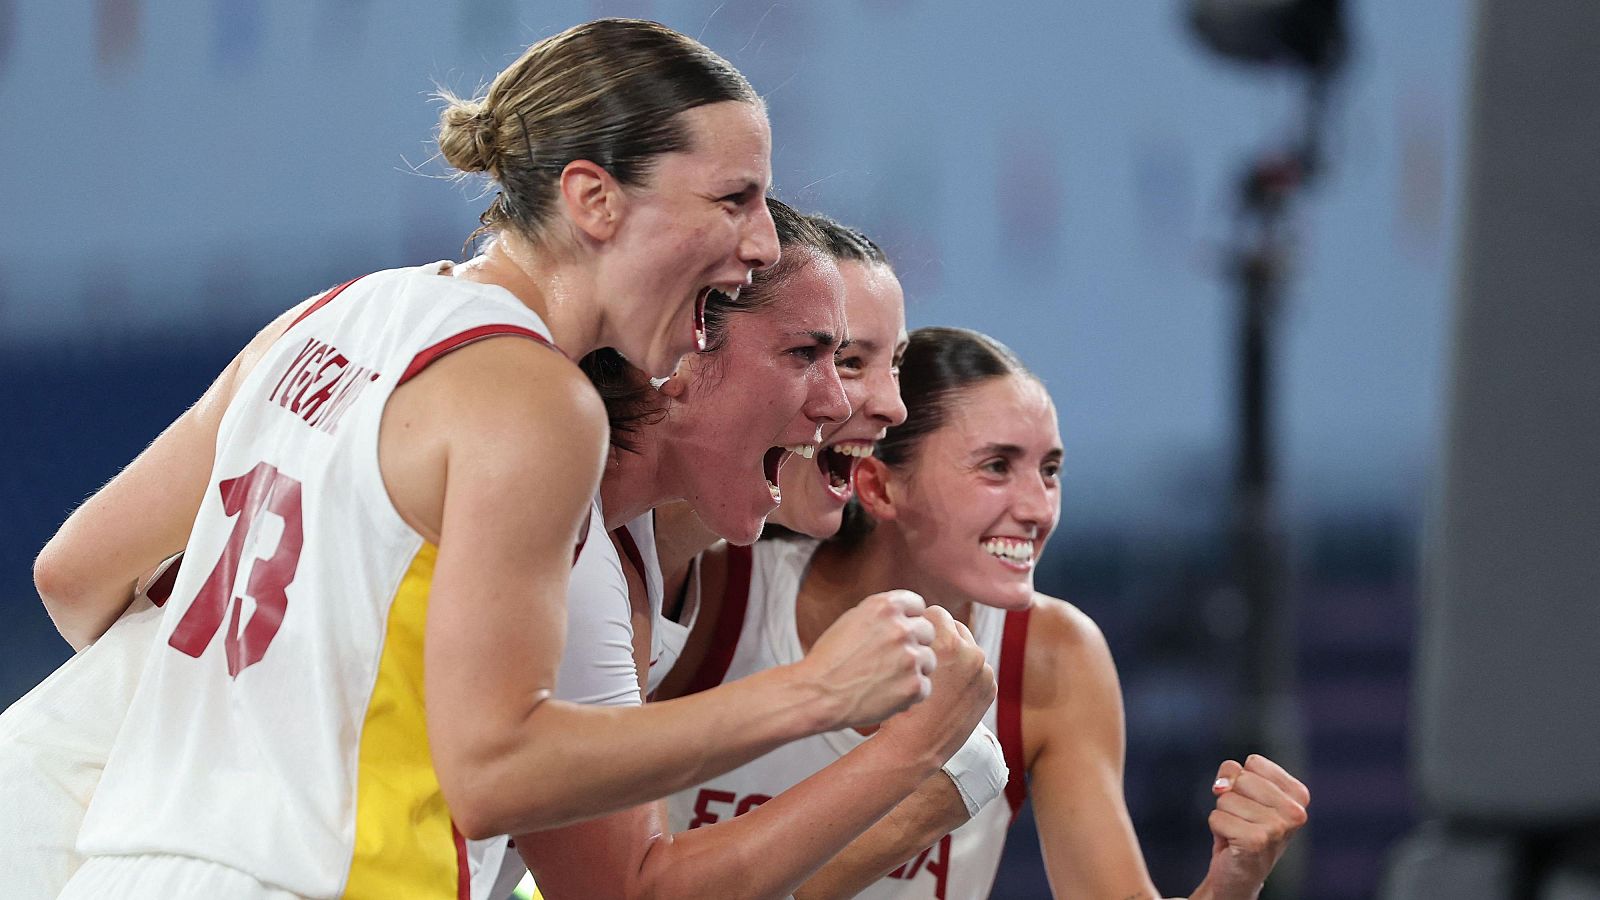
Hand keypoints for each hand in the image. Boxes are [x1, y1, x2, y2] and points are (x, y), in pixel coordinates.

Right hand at [797, 589, 937, 729]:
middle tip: (892, 660)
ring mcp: (910, 657)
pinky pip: (924, 687)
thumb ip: (882, 614)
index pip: (917, 605)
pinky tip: (888, 694)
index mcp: (885, 606)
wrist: (818, 694)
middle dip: (914, 644)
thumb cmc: (830, 659)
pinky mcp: (914, 685)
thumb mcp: (853, 620)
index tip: (898, 634)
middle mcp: (901, 628)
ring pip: (929, 660)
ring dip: (913, 669)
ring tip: (887, 679)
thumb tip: (906, 614)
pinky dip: (909, 693)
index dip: (909, 620)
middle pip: (927, 631)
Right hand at [875, 606, 995, 769]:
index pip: (936, 612)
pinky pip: (978, 669)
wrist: (914, 746)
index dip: (923, 625)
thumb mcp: (903, 660)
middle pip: (956, 627)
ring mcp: (984, 672)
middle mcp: (971, 653)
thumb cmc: (897, 703)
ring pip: (969, 648)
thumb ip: (917, 636)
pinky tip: (948, 690)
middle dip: (942, 637)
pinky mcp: (989, 689)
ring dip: (956, 655)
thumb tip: (923, 618)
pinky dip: (966, 674)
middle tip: (926, 657)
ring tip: (937, 676)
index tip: (915, 639)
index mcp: (947, 642)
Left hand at [1201, 754, 1309, 899]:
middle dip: (1232, 797)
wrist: (1241, 873)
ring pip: (1225, 798)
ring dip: (1224, 815)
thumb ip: (1232, 772)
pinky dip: (1217, 828)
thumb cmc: (1244, 825)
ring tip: (1239, 832)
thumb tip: (1222, 786)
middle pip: (1240, 778)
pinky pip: (1216, 817)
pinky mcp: (1256, 841)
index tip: (1251, 802)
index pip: (1254, 762)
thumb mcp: (1242, 790)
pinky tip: (1232, 842)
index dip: (1241, 779)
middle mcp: (1295, 812)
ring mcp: (1278, 828)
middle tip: (1243, 820)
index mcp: (1299, 794)